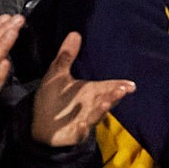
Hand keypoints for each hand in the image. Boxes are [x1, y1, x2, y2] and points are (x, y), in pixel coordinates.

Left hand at [31, 33, 135, 147]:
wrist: (37, 123)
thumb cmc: (52, 98)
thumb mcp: (57, 75)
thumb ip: (67, 56)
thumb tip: (75, 33)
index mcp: (90, 92)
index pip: (109, 87)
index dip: (120, 85)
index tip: (131, 84)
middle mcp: (91, 106)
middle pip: (106, 100)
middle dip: (114, 96)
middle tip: (122, 90)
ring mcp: (84, 120)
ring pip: (96, 115)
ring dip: (101, 110)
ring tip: (105, 103)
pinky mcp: (74, 134)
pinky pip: (80, 132)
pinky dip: (82, 129)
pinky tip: (82, 124)